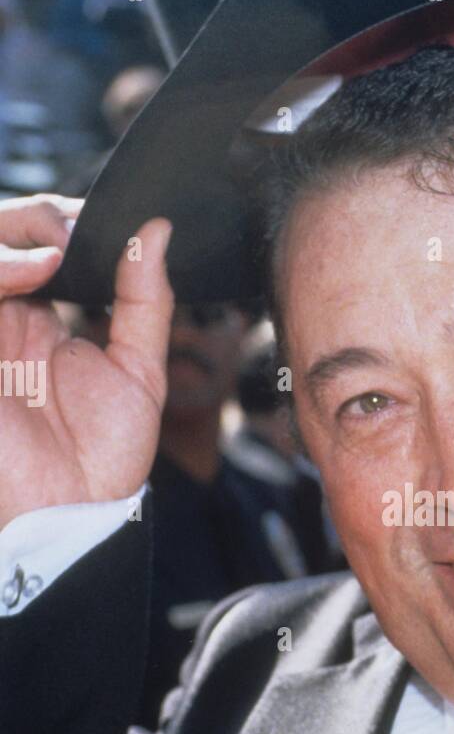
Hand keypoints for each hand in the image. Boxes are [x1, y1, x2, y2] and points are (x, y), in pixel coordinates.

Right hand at [0, 195, 173, 528]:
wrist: (72, 516)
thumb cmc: (103, 458)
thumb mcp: (140, 370)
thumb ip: (145, 300)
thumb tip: (158, 231)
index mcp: (39, 322)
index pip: (39, 243)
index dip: (66, 223)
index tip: (106, 222)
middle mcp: (3, 321)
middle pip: (2, 235)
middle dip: (40, 217)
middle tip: (79, 227)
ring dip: (18, 231)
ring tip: (61, 246)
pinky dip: (0, 267)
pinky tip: (41, 269)